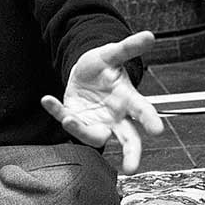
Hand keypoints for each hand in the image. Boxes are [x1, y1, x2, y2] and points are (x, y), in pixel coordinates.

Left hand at [41, 30, 163, 174]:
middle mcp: (116, 117)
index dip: (150, 121)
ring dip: (82, 131)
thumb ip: (129, 47)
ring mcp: (96, 122)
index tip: (157, 130)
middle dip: (131, 154)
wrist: (83, 73)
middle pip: (128, 140)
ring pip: (95, 137)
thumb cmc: (103, 66)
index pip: (143, 112)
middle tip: (132, 168)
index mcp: (129, 100)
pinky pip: (67, 119)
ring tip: (70, 120)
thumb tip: (150, 35)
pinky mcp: (77, 120)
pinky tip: (47, 99)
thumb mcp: (113, 54)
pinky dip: (57, 111)